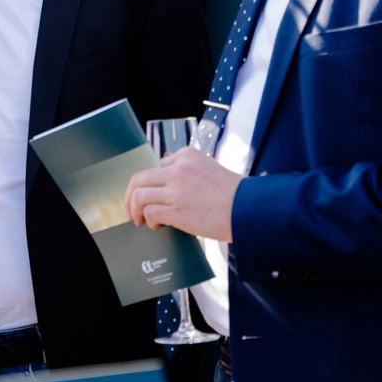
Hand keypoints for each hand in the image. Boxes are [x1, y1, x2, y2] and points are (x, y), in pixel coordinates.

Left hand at [124, 148, 241, 241]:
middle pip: (139, 178)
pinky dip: (148, 220)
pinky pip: (149, 212)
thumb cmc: (235, 195)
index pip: (155, 166)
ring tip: (138, 220)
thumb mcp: (209, 170)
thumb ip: (187, 173)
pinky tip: (156, 225)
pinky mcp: (177, 210)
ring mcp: (176, 189)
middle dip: (130, 195)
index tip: (144, 194)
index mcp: (186, 155)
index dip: (147, 183)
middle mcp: (178, 169)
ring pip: (139, 195)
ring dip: (134, 210)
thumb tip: (165, 188)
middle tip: (130, 208)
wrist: (251, 209)